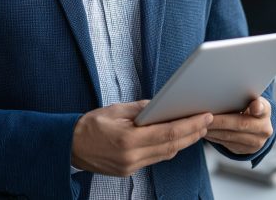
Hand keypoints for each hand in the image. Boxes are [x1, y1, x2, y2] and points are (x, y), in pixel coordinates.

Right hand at [71, 100, 212, 176]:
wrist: (69, 146)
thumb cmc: (90, 125)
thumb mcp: (116, 109)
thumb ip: (142, 109)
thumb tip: (162, 105)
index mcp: (129, 140)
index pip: (168, 133)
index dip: (190, 125)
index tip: (204, 116)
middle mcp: (132, 157)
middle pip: (172, 146)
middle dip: (192, 134)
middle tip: (206, 122)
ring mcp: (131, 167)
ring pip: (165, 154)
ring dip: (183, 142)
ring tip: (196, 129)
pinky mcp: (129, 171)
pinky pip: (154, 159)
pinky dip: (167, 148)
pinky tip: (175, 139)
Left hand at [205, 97, 272, 154]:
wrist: (256, 129)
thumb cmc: (249, 108)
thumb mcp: (251, 100)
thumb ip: (243, 96)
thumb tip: (223, 90)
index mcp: (266, 111)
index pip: (263, 108)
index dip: (258, 107)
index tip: (254, 106)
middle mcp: (264, 128)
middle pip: (240, 124)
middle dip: (221, 121)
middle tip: (205, 116)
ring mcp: (256, 142)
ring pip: (230, 137)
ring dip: (213, 131)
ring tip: (200, 124)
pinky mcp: (245, 151)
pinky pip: (226, 144)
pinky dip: (214, 137)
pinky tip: (204, 131)